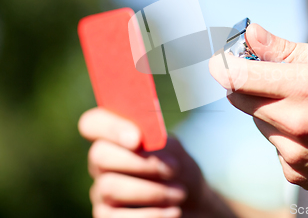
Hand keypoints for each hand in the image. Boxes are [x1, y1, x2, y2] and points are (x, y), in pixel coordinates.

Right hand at [78, 108, 235, 217]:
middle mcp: (101, 163)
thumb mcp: (176, 151)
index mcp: (115, 137)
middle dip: (139, 162)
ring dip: (152, 192)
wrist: (192, 204)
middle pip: (99, 156)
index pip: (92, 123)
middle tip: (172, 169)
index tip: (137, 139)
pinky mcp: (105, 217)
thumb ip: (160, 141)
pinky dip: (152, 215)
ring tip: (180, 193)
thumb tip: (144, 143)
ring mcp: (100, 191)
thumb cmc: (179, 170)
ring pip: (109, 187)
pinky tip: (173, 211)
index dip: (110, 127)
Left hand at [209, 24, 307, 201]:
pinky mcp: (294, 173)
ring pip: (257, 121)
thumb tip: (250, 33)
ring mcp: (292, 153)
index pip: (238, 75)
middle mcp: (294, 123)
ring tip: (305, 106)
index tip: (221, 58)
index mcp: (305, 87)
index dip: (222, 64)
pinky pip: (273, 145)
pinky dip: (283, 133)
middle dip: (246, 82)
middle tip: (268, 74)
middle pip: (239, 98)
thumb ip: (288, 48)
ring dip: (267, 109)